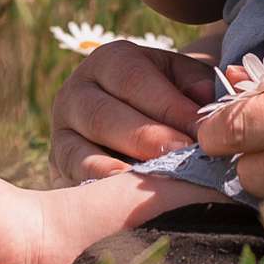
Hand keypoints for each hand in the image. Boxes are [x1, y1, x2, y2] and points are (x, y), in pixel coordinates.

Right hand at [48, 37, 222, 181]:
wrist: (127, 115)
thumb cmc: (162, 94)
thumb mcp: (179, 77)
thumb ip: (195, 83)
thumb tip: (206, 99)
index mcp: (110, 61)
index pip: (135, 80)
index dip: (168, 105)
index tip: (200, 130)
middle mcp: (76, 92)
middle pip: (103, 115)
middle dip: (144, 137)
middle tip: (179, 155)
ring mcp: (60, 131)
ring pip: (79, 150)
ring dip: (115, 169)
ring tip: (149, 181)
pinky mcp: (57, 165)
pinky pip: (70, 179)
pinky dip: (95, 191)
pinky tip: (121, 202)